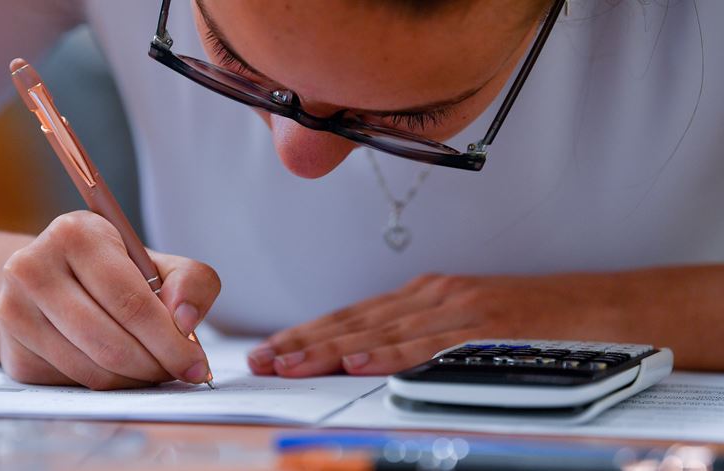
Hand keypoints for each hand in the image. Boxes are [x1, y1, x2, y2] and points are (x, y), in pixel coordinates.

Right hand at [0, 211, 220, 389]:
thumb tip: (185, 321)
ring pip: (92, 369)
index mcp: (75, 234)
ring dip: (135, 379)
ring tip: (156, 368)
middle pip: (110, 341)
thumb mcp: (159, 263)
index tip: (196, 363)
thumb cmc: (114, 271)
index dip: (170, 340)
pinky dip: (110, 386)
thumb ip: (191, 282)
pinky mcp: (12, 352)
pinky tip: (124, 370)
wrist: (50, 280)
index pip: (130, 301)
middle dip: (157, 365)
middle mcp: (32, 268)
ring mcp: (14, 312)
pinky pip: (73, 383)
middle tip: (181, 371)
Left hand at [248, 272, 638, 376]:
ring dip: (329, 348)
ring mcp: (460, 310)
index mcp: (427, 297)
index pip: (354, 315)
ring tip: (288, 364)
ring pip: (381, 330)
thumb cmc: (538, 323)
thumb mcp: (469, 324)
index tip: (272, 350)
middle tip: (261, 360)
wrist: (606, 309)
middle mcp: (435, 297)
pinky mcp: (487, 327)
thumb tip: (375, 356)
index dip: (308, 333)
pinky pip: (429, 344)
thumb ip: (424, 335)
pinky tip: (357, 362)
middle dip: (302, 341)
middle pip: (355, 320)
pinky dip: (390, 352)